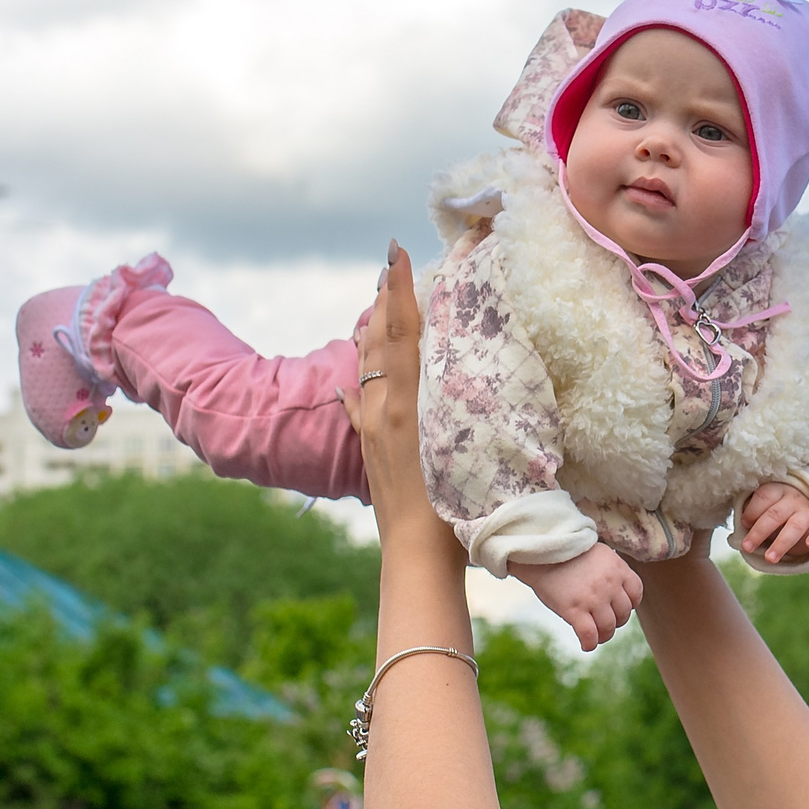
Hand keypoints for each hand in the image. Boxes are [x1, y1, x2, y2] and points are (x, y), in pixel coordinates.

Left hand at [340, 243, 453, 556]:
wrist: (416, 556)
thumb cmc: (452, 508)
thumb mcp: (460, 445)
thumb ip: (454, 402)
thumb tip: (458, 361)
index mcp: (405, 402)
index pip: (401, 332)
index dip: (399, 291)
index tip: (396, 252)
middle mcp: (382, 409)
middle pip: (379, 341)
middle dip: (385, 301)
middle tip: (389, 264)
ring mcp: (371, 430)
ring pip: (366, 368)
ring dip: (371, 334)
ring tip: (375, 306)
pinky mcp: (368, 450)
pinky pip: (357, 407)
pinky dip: (357, 386)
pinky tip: (348, 382)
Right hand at [515, 545, 642, 651]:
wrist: (540, 553)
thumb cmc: (566, 553)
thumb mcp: (598, 554)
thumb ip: (611, 570)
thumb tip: (617, 591)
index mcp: (618, 567)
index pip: (636, 593)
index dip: (630, 605)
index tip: (619, 609)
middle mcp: (609, 583)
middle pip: (624, 613)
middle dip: (616, 622)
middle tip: (605, 623)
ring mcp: (593, 598)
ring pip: (608, 627)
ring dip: (604, 636)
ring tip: (597, 636)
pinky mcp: (575, 610)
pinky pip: (589, 635)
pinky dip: (589, 644)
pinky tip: (586, 645)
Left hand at [738, 482, 808, 565]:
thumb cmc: (779, 513)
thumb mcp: (766, 510)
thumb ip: (753, 518)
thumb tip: (734, 537)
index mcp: (778, 491)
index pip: (765, 496)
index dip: (753, 510)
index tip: (743, 523)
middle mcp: (794, 499)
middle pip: (775, 514)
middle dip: (759, 531)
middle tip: (746, 547)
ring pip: (795, 525)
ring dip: (781, 542)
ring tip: (769, 559)